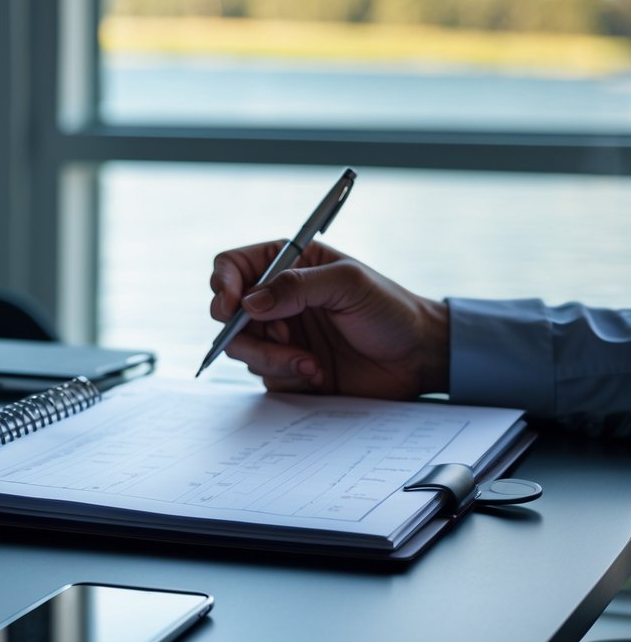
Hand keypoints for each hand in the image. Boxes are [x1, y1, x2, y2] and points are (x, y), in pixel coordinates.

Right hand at [208, 240, 448, 399]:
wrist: (418, 359)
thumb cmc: (391, 310)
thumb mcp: (349, 284)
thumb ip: (296, 286)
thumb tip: (249, 302)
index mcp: (288, 266)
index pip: (233, 266)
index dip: (223, 284)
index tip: (230, 306)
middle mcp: (277, 299)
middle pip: (227, 313)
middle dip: (247, 333)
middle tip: (281, 338)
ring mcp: (279, 334)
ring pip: (241, 348)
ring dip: (272, 358)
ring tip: (312, 362)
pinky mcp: (286, 367)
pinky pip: (263, 375)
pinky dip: (287, 376)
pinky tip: (318, 374)